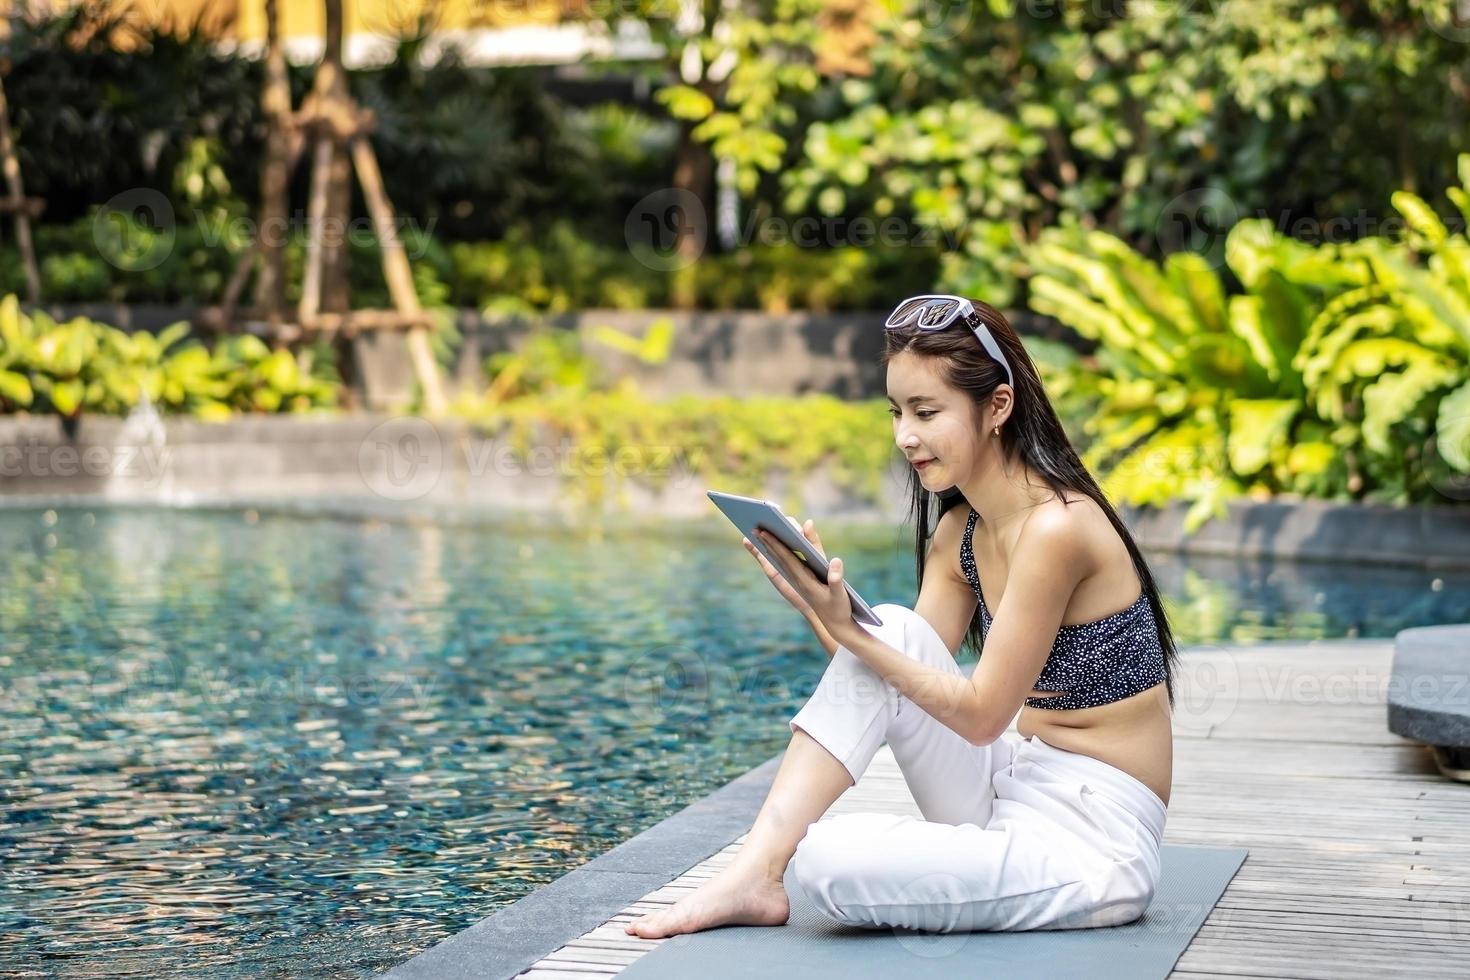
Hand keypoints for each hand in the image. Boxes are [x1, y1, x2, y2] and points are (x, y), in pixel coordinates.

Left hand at [745, 520, 852, 636]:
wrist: (836, 626)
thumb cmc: (839, 609)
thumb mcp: (840, 595)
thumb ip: (836, 578)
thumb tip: (835, 560)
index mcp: (805, 582)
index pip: (787, 559)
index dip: (776, 545)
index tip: (765, 533)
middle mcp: (799, 580)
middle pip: (781, 558)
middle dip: (768, 543)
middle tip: (755, 528)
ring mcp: (800, 580)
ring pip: (783, 560)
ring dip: (771, 548)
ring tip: (758, 536)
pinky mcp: (804, 581)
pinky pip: (791, 563)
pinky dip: (782, 554)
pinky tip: (776, 546)